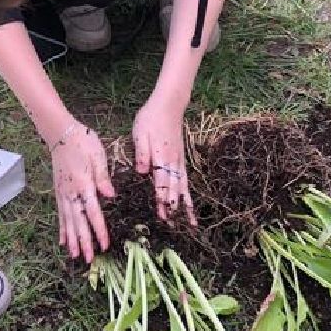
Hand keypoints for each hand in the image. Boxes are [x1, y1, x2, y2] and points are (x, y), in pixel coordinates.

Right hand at [49, 122, 114, 263]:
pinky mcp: (59, 193)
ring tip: (75, 256)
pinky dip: (62, 229)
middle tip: (89, 260)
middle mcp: (71, 193)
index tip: (105, 245)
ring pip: (68, 222)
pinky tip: (63, 241)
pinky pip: (60, 215)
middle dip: (84, 242)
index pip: (93, 212)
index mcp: (84, 185)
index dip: (99, 230)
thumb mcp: (97, 156)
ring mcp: (63, 194)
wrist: (61, 134)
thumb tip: (111, 196)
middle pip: (78, 222)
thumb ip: (103, 177)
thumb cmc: (83, 142)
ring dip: (72, 240)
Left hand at [132, 96, 196, 225]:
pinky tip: (189, 202)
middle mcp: (173, 161)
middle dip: (173, 207)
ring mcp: (179, 160)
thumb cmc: (151, 118)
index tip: (163, 216)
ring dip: (186, 204)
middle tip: (173, 226)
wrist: (169, 104)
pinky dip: (188, 193)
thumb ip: (142, 153)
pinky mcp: (181, 158)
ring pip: (183, 186)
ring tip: (191, 222)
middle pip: (174, 189)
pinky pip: (185, 179)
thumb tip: (142, 172)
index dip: (162, 200)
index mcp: (161, 157)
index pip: (162, 183)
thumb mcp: (140, 133)